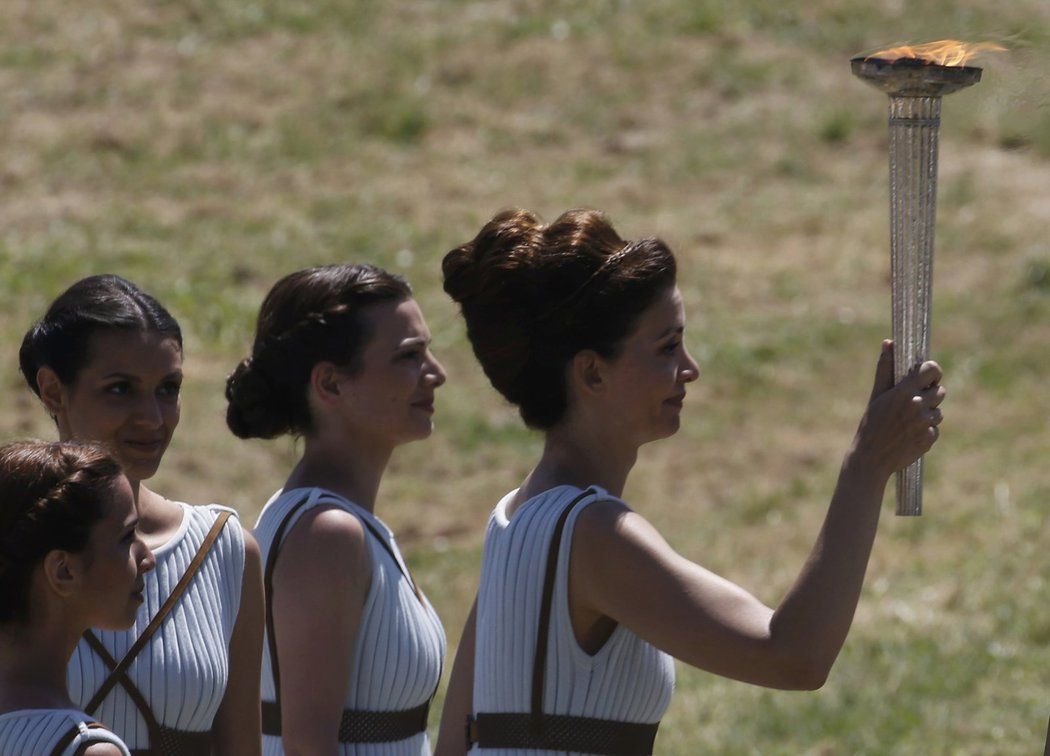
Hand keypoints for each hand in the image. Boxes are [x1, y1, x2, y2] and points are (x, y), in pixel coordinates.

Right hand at [852, 340, 945, 480]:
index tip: (926, 377)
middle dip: (930, 394)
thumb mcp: (876, 395)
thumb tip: (888, 342)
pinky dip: (926, 431)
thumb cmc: (870, 424)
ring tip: (907, 422)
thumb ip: (885, 369)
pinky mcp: (930, 439)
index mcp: (904, 391)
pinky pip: (935, 429)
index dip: (932, 372)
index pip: (932, 370)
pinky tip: (909, 435)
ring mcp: (925, 423)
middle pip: (940, 391)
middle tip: (913, 403)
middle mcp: (917, 405)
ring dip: (928, 414)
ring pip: (938, 411)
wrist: (871, 459)